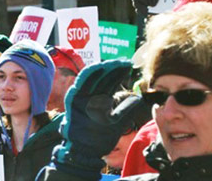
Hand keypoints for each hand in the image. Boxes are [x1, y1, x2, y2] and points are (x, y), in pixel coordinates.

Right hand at [52, 60, 150, 177]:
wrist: (85, 150)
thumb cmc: (100, 138)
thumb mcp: (117, 122)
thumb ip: (125, 109)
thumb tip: (138, 98)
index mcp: (101, 100)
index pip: (110, 81)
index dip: (119, 72)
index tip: (129, 65)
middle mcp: (91, 96)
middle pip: (102, 77)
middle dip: (112, 68)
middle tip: (124, 61)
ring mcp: (82, 98)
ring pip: (91, 78)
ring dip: (101, 69)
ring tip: (112, 63)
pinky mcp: (74, 102)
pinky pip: (79, 86)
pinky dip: (86, 77)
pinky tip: (95, 69)